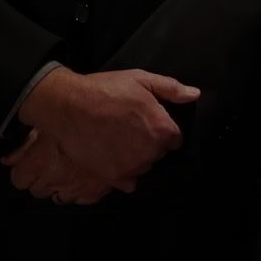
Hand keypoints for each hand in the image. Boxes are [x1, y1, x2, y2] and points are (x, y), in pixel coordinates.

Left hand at [1, 129, 113, 205]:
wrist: (121, 128)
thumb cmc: (82, 120)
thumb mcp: (47, 124)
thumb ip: (25, 143)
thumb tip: (8, 158)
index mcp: (40, 162)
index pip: (19, 179)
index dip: (22, 170)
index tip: (27, 164)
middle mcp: (56, 179)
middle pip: (38, 190)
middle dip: (41, 179)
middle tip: (50, 163)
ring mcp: (76, 188)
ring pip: (60, 197)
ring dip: (62, 186)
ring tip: (69, 169)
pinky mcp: (96, 192)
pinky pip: (82, 199)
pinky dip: (82, 191)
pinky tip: (86, 177)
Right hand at [18, 67, 199, 192]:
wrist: (67, 106)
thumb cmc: (105, 90)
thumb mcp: (140, 79)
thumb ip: (170, 88)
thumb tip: (194, 94)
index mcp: (163, 130)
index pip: (174, 139)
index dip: (161, 130)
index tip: (146, 123)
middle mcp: (153, 152)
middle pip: (158, 153)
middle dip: (148, 143)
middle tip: (127, 129)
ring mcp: (134, 167)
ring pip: (143, 166)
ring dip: (135, 157)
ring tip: (115, 140)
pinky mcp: (116, 177)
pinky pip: (129, 181)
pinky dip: (122, 172)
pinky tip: (110, 156)